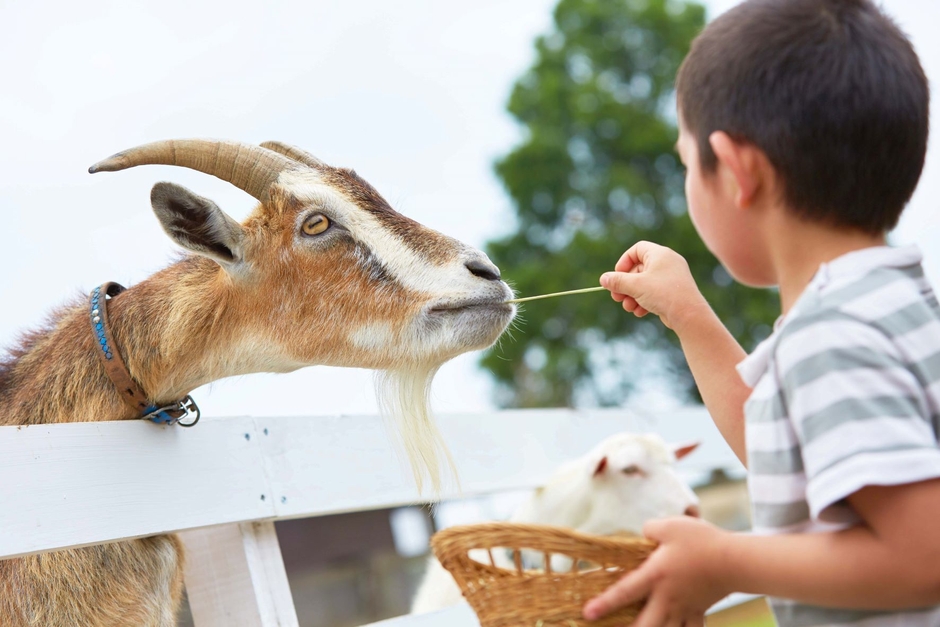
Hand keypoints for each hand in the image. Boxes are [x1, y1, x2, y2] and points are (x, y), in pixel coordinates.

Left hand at [583, 517, 731, 626]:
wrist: (735, 560)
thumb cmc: (700, 541)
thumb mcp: (669, 525)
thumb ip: (650, 529)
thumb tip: (643, 534)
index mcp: (655, 575)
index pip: (624, 592)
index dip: (604, 604)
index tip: (588, 614)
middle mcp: (667, 597)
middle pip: (645, 625)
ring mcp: (684, 608)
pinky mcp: (699, 611)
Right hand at [599, 241, 707, 332]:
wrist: (689, 315)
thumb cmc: (664, 294)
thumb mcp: (635, 286)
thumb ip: (617, 281)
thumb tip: (603, 279)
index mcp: (660, 254)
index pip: (636, 250)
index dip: (624, 262)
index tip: (616, 276)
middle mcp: (667, 263)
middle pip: (637, 270)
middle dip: (625, 285)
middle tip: (616, 297)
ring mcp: (670, 278)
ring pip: (644, 284)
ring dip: (632, 296)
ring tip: (628, 307)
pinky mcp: (672, 292)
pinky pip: (653, 293)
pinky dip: (643, 301)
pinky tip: (639, 312)